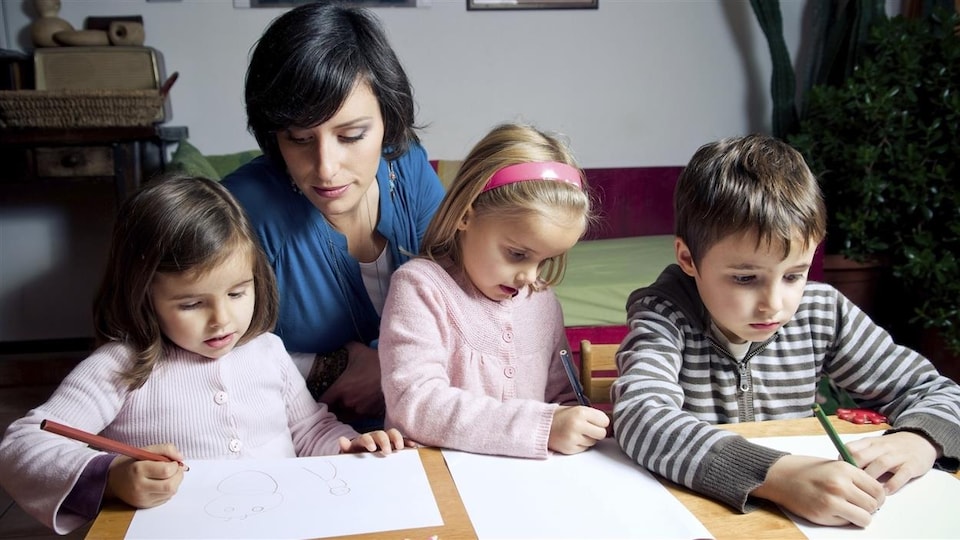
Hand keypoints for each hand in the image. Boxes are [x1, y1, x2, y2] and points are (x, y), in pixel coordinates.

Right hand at [104, 444, 185, 508]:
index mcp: (138, 469)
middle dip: (178, 475)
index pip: (166, 470)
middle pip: (170, 485)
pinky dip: (168, 490)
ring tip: (168, 476)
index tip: (172, 461)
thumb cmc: (131, 463)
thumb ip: (165, 449)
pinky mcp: (144, 505)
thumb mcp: (145, 450)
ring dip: (175, 483)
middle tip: (175, 469)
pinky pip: (165, 499)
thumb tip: (181, 458)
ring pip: (170, 493)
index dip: (175, 465)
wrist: (112, 479)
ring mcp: (142, 498)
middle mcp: (139, 486)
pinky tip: (161, 484)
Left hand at [320, 342, 384, 419]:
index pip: (322, 401)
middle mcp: (349, 402)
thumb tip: (334, 347)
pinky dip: (360, 410)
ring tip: (351, 399)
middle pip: (335, 409)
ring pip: (349, 413)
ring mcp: (361, 409)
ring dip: (348, 408)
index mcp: (341, 388)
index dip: (319, 400)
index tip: (321, 397)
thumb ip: (342, 350)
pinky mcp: (373, 413)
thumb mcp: (356, 349)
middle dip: (334, 405)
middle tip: (336, 397)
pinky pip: (361, 414)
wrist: (398, 370)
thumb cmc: (375, 359)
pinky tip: (363, 401)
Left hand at [338, 428, 406, 453]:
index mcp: (364, 440)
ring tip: (400, 448)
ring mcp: (386, 439)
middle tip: (386, 452)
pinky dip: (407, 441)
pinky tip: (413, 446)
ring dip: (397, 439)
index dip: (369, 441)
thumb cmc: (355, 457)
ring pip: (392, 433)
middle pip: (381, 434)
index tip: (372, 448)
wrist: (362, 456)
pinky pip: (402, 440)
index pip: (366, 437)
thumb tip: (341, 440)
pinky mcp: (394, 444)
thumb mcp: (348, 454)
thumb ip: (345, 448)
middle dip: (385, 441)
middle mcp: (375, 437)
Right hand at [547, 405, 609, 454]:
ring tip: (577, 432)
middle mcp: (577, 425)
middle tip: (588, 428)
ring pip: (594, 442)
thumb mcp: (577, 409)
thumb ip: (593, 416)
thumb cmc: (562, 416)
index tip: (595, 421)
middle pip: (602, 433)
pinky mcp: (570, 448)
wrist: (542, 425)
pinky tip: (572, 438)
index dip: (601, 422)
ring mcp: (573, 438)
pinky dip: (581, 444)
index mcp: (581, 412)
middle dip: (597, 431)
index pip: (605, 421)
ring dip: (589, 438)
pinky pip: (585, 448)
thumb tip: (611, 426)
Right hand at [752, 454, 884, 526]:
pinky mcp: (823, 515)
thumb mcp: (834, 465)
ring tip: (849, 510)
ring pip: (865, 518)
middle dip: (869, 507)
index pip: (877, 490)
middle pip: (873, 505)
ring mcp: (832, 501)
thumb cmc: (806, 470)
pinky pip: (847, 523)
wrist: (780, 476)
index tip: (872, 498)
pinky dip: (845, 520)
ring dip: (860, 516)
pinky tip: (834, 510)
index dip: (877, 496)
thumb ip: (854, 478)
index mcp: (845, 469)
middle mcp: (840, 485)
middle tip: (859, 505)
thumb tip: (874, 494)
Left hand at [846, 431, 938, 494]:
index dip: (842, 461)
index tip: (840, 474)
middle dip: (853, 471)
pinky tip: (885, 492)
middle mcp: (882, 447)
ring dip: (871, 479)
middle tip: (850, 486)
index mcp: (870, 442)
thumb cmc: (891, 447)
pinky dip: (892, 484)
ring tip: (865, 493)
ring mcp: (898, 455)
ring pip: (881, 464)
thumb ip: (858, 453)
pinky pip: (901, 474)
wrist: (921, 440)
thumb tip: (840, 468)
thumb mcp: (873, 445)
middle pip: (862, 456)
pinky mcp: (912, 465)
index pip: (850, 448)